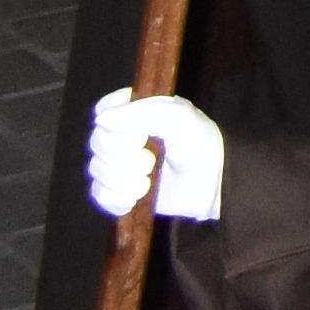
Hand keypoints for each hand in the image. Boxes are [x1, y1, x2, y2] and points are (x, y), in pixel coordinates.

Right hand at [89, 90, 225, 225]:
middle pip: (97, 142)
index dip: (114, 125)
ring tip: (147, 183)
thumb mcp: (178, 117)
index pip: (104, 111)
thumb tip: (101, 119)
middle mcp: (126, 134)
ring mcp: (121, 163)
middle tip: (150, 162)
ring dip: (121, 180)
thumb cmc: (199, 144)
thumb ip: (141, 112)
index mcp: (139, 111)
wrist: (213, 184)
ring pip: (97, 169)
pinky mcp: (121, 189)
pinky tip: (134, 199)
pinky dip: (115, 199)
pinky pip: (100, 194)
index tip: (138, 135)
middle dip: (122, 157)